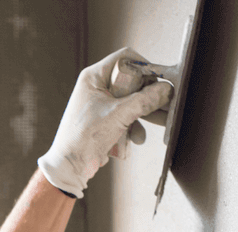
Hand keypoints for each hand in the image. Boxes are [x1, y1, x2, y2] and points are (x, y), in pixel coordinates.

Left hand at [37, 47, 172, 197]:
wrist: (70, 167)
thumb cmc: (84, 137)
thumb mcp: (119, 115)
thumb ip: (145, 100)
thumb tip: (167, 90)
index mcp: (94, 77)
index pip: (125, 59)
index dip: (145, 67)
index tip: (160, 81)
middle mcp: (98, 87)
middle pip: (133, 81)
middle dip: (150, 95)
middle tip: (167, 103)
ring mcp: (102, 104)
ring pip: (132, 100)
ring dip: (145, 113)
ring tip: (162, 122)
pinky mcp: (106, 120)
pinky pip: (127, 116)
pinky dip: (134, 126)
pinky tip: (136, 139)